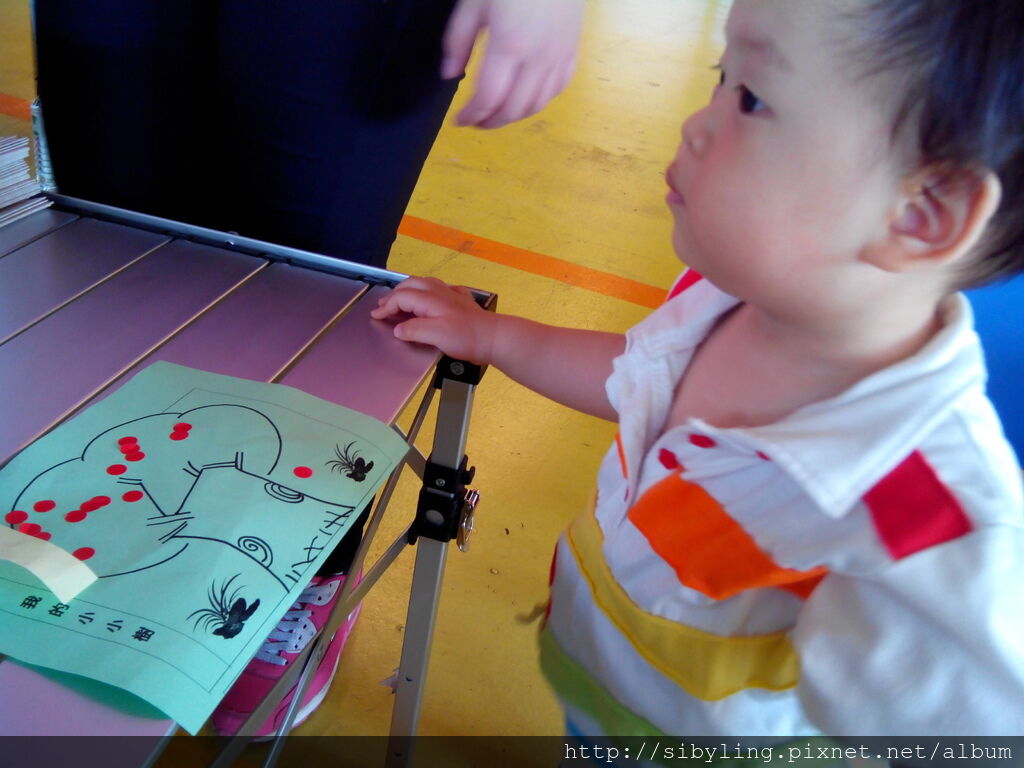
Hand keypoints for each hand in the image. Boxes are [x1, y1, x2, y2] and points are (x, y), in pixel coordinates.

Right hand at [370, 276, 496, 363]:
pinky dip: (430, 292)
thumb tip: (398, 329)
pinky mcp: (462, 302)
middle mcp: (440, 292)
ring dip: (409, 290)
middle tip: (384, 305)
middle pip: (411, 285)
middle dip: (394, 294)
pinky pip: (441, 290)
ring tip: (401, 299)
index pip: (401, 297)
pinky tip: (433, 297)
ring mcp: (452, 295)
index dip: (386, 306)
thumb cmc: (467, 337)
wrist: (494, 337)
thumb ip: (413, 330)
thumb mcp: (435, 335)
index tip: (376, 316)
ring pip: (425, 284)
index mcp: (430, 299)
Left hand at [442, 0, 583, 127]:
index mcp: (510, 45)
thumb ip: (458, 40)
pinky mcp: (573, 50)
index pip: (489, 97)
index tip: (459, 120)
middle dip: (491, 122)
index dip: (472, 115)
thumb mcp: (474, 2)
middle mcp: (538, 58)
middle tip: (475, 122)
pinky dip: (539, 101)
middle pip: (514, 109)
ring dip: (514, 117)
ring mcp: (559, 56)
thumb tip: (450, 75)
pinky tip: (525, 98)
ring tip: (497, 114)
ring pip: (537, 104)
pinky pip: (557, 89)